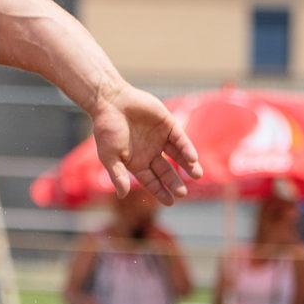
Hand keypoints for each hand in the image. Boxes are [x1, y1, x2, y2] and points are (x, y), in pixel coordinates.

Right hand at [89, 83, 201, 203]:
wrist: (111, 101)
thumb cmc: (106, 129)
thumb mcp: (109, 155)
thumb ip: (117, 174)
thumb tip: (122, 195)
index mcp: (136, 162)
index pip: (151, 180)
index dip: (160, 191)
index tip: (171, 202)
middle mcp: (150, 152)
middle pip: (166, 171)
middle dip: (175, 182)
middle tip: (183, 192)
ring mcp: (160, 139)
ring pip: (177, 156)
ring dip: (187, 166)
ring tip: (197, 175)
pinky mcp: (168, 125)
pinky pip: (180, 139)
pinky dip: (186, 149)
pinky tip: (192, 158)